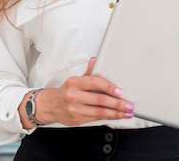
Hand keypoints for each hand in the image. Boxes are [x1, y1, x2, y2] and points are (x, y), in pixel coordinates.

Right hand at [19, 57, 133, 127]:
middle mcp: (74, 96)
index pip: (94, 82)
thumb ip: (88, 72)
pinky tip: (117, 116)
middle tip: (128, 104)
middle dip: (117, 103)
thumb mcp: (75, 79)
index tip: (119, 91)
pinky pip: (96, 119)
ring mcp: (75, 109)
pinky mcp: (77, 120)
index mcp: (74, 82)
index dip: (108, 87)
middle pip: (99, 100)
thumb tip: (95, 60)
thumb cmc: (66, 91)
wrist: (50, 105)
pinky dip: (109, 117)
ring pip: (99, 112)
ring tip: (127, 112)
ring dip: (116, 113)